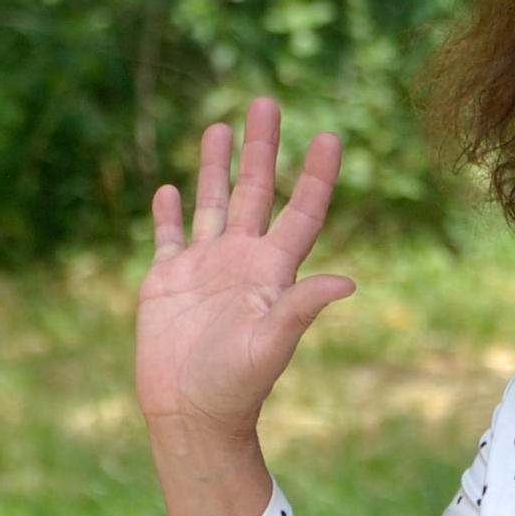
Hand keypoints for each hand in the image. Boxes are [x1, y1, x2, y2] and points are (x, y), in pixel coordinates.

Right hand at [136, 97, 354, 440]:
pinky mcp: (167, 281)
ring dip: (215, 166)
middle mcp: (241, 260)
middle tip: (267, 101)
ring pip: (211, 203)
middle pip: (254, 191)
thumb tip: (348, 281)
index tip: (328, 135)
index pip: (300, 211)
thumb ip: (302, 307)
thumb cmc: (237, 385)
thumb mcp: (272, 344)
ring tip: (221, 126)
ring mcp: (204, 267)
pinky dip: (169, 212)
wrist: (191, 414)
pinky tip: (171, 188)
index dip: (315, 175)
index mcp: (271, 270)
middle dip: (262, 148)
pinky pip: (169, 237)